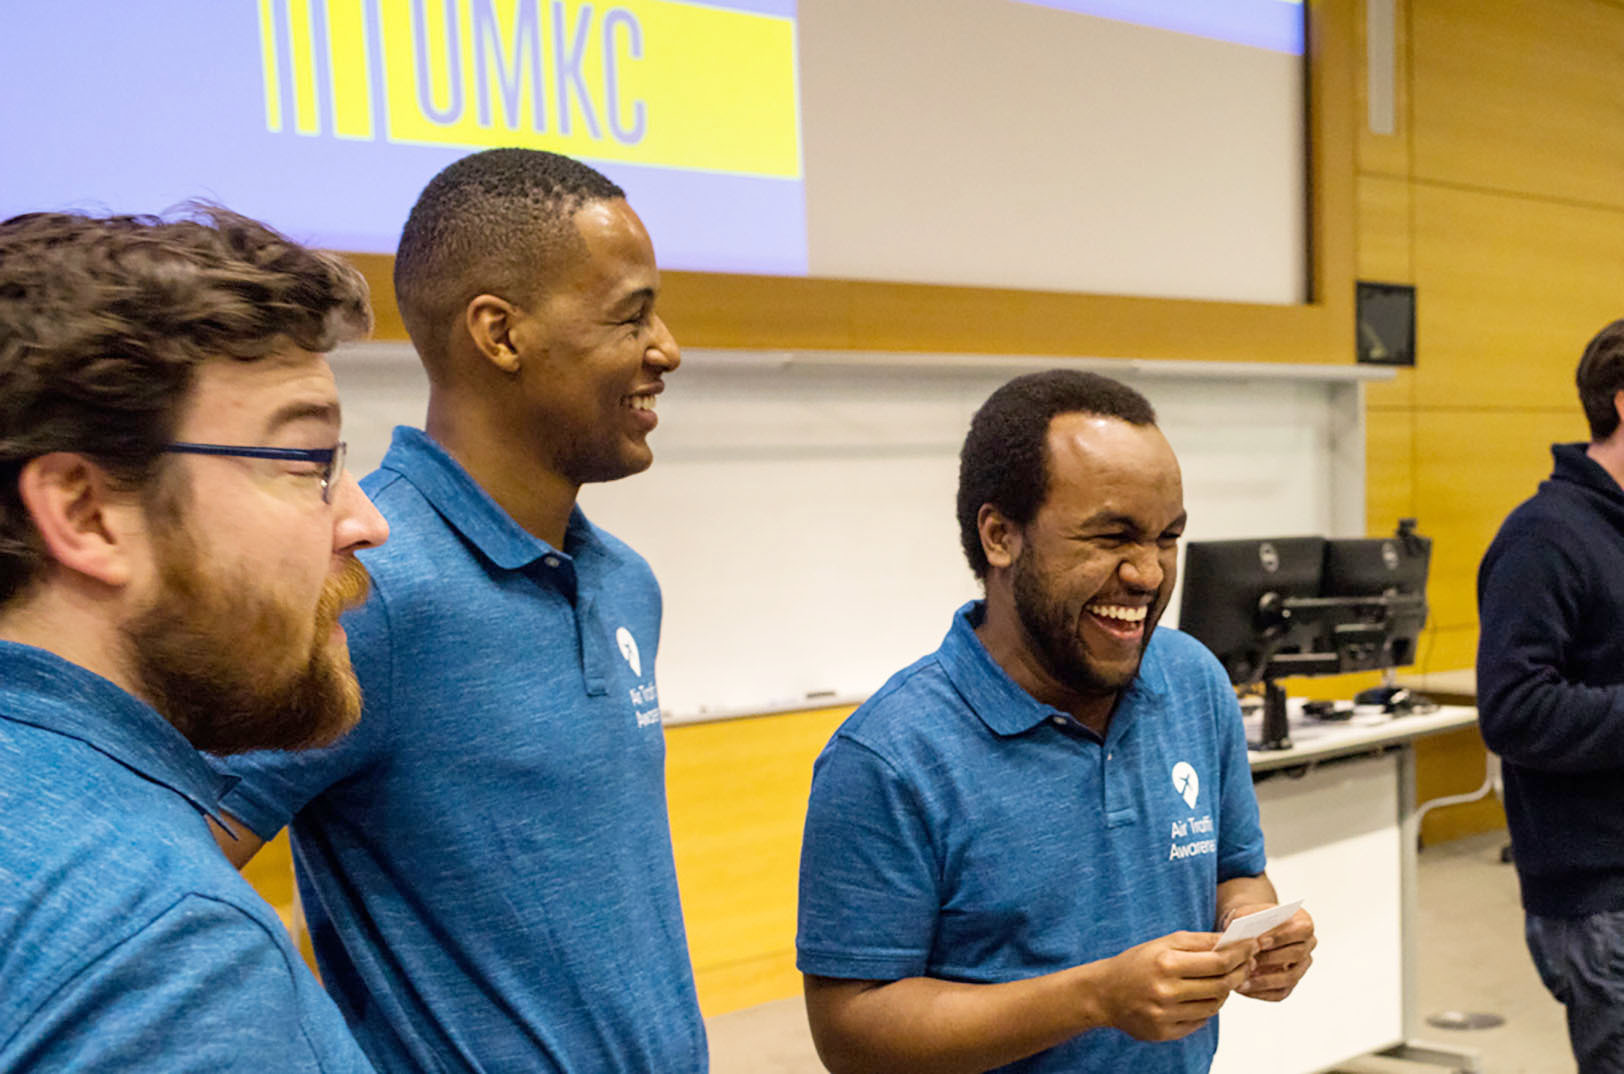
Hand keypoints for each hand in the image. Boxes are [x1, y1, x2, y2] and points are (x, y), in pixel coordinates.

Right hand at [1094, 931, 1254, 1041]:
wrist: (1104, 993)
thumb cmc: (1137, 963)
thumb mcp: (1163, 943)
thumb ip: (1199, 942)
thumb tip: (1232, 941)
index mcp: (1166, 964)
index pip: (1218, 962)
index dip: (1240, 954)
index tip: (1252, 946)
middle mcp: (1166, 991)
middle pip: (1221, 985)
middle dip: (1240, 972)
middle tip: (1248, 963)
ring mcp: (1165, 1015)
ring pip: (1214, 1006)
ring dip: (1225, 991)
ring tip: (1225, 979)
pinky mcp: (1164, 1032)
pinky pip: (1200, 1021)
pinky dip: (1208, 1008)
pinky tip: (1204, 996)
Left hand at [1224, 905, 1315, 1001]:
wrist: (1247, 931)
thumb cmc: (1249, 919)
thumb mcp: (1246, 913)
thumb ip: (1246, 919)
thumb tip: (1242, 933)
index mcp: (1303, 923)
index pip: (1302, 930)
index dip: (1282, 937)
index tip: (1260, 941)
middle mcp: (1308, 945)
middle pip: (1297, 954)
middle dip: (1271, 958)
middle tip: (1250, 961)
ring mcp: (1301, 966)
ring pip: (1290, 977)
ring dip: (1266, 979)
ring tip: (1244, 979)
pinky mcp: (1291, 983)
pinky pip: (1280, 992)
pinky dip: (1261, 992)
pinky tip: (1243, 988)